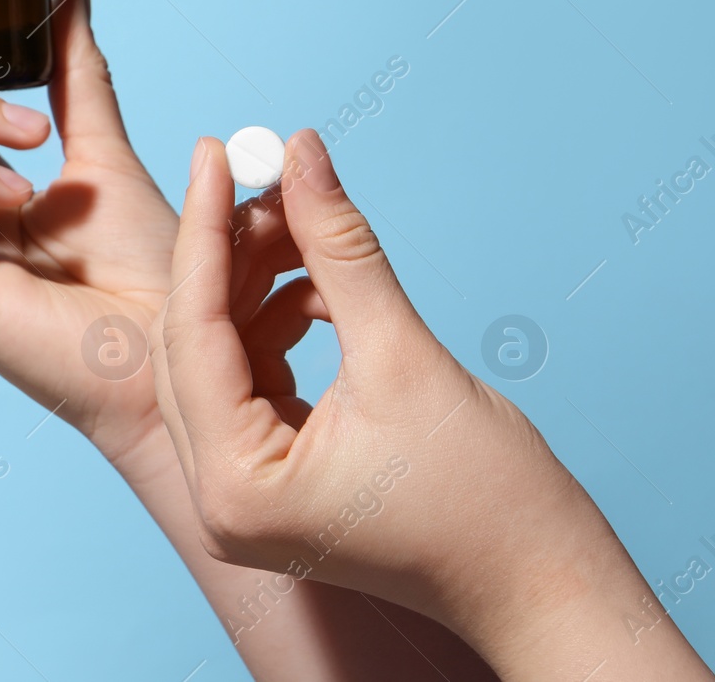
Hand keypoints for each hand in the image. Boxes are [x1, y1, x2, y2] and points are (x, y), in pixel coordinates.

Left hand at [154, 130, 713, 680]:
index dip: (206, 231)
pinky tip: (319, 279)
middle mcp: (219, 497)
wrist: (542, 582)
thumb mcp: (403, 356)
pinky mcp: (271, 476)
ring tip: (296, 216)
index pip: (194, 332)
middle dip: (228, 252)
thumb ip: (340, 250)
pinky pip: (254, 377)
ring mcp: (240, 492)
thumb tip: (301, 153)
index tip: (214, 153)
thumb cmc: (488, 500)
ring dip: (256, 281)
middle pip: (196, 343)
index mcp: (234, 486)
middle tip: (256, 171)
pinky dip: (280, 321)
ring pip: (222, 355)